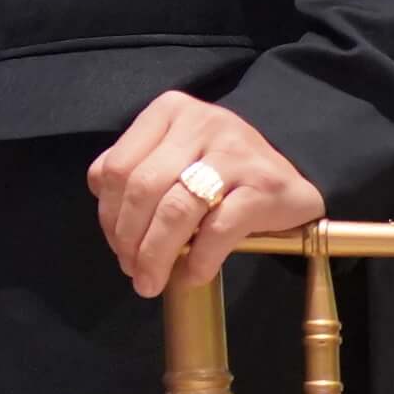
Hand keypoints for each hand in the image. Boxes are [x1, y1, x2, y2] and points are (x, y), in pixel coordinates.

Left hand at [87, 92, 322, 297]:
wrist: (289, 180)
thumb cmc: (220, 170)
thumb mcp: (174, 154)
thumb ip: (136, 167)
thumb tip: (103, 201)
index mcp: (169, 111)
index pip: (118, 167)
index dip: (109, 214)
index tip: (115, 246)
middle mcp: (201, 123)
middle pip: (144, 188)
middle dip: (129, 238)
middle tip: (132, 271)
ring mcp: (236, 152)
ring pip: (177, 209)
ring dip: (157, 254)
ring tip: (152, 281)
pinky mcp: (266, 186)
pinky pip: (219, 229)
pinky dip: (198, 259)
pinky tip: (190, 275)